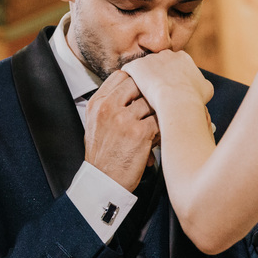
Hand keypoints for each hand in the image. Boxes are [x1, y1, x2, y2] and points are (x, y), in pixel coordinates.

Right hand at [84, 70, 158, 191]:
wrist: (103, 182)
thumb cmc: (102, 155)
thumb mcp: (95, 123)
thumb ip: (109, 104)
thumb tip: (132, 88)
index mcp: (97, 103)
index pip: (121, 76)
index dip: (136, 80)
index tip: (143, 87)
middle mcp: (108, 107)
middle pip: (138, 84)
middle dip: (149, 93)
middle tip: (155, 103)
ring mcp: (124, 119)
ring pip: (152, 101)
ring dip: (157, 111)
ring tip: (157, 123)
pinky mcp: (140, 133)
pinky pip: (160, 120)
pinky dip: (162, 127)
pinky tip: (158, 136)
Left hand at [122, 50, 212, 115]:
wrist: (178, 100)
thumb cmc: (194, 97)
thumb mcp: (207, 89)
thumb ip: (201, 82)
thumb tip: (201, 84)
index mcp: (182, 57)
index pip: (174, 64)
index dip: (171, 77)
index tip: (169, 88)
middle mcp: (165, 54)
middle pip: (158, 64)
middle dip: (156, 75)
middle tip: (155, 92)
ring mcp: (149, 59)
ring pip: (143, 69)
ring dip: (142, 79)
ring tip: (142, 94)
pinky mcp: (135, 66)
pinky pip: (129, 72)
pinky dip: (129, 80)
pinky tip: (130, 92)